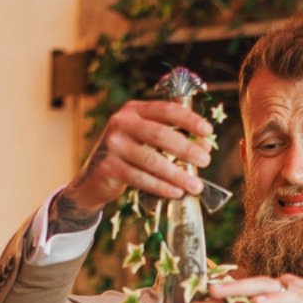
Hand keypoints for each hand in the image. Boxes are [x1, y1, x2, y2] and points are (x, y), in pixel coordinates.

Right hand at [61, 99, 212, 216]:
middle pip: (160, 134)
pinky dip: (161, 187)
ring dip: (177, 174)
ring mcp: (113, 144)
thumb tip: (205, 146)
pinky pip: (141, 178)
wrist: (94, 178)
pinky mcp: (109, 167)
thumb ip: (172, 138)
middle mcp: (121, 123)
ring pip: (152, 160)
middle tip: (206, 161)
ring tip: (195, 185)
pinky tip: (176, 192)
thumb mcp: (146, 140)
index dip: (189, 119)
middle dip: (186, 148)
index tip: (208, 131)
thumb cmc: (129, 155)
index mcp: (134, 110)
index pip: (166, 110)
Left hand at [206, 274, 302, 302]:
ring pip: (262, 286)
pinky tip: (256, 301)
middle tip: (193, 297)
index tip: (198, 297)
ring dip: (236, 290)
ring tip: (214, 292)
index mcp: (282, 289)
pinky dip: (270, 298)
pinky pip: (287, 299)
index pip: (247, 289)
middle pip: (247, 284)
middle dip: (219, 291)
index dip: (222, 292)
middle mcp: (287, 286)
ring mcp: (299, 293)